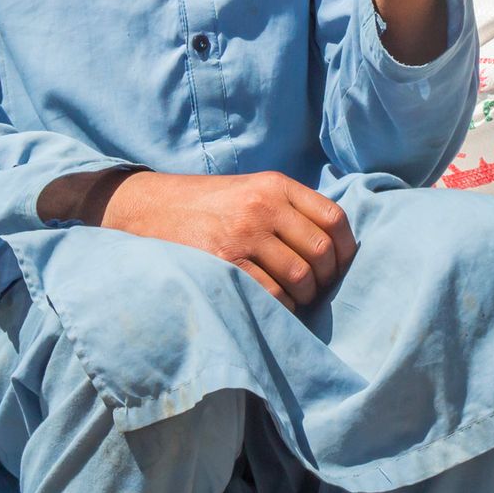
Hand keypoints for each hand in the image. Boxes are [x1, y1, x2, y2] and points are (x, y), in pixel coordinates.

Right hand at [100, 171, 356, 309]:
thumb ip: (288, 208)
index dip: (345, 250)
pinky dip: (279, 307)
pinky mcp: (223, 263)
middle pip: (320, 251)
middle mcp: (262, 206)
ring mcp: (242, 234)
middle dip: (325, 279)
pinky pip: (270, 295)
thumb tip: (334, 248)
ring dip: (303, 297)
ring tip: (293, 299)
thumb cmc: (206, 204)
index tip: (339, 267)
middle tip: (316, 290)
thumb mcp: (249, 189)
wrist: (148, 206)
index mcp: (274, 185)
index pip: (334, 219)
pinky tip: (271, 306)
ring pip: (299, 277)